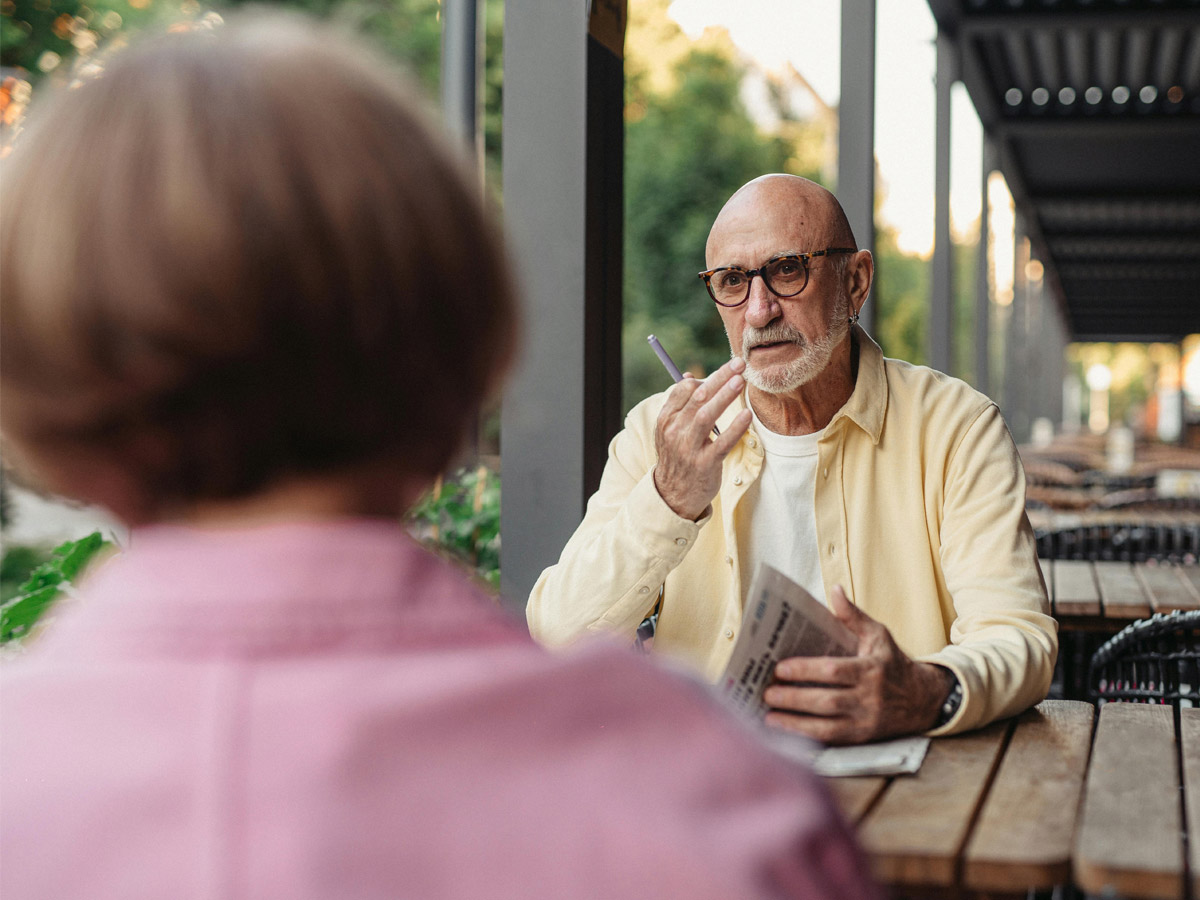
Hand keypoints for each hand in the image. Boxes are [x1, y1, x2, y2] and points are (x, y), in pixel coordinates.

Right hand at [652, 358, 751, 520]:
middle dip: (719, 378)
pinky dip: (735, 428)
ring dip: (724, 396)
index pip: (683, 390)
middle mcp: (674, 431)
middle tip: (739, 364)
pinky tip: (746, 415)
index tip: (727, 370)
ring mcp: (688, 448)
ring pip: (706, 415)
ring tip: (741, 381)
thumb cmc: (678, 458)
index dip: (706, 377)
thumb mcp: (670, 431)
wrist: (672, 496)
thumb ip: (680, 405)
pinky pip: (721, 442)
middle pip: (697, 397)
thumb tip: (690, 376)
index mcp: (666, 420)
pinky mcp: (704, 464)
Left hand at [761, 586, 953, 744]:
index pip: (834, 671)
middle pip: (828, 701)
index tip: (780, 668)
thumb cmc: (893, 663)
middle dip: (794, 699)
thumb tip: (834, 590)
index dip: (805, 670)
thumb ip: (853, 616)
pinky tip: (786, 732)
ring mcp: (867, 722)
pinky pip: (832, 742)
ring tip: (768, 716)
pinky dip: (807, 738)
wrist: (923, 700)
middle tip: (767, 692)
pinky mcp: (863, 739)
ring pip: (828, 727)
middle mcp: (870, 698)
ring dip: (795, 724)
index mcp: (871, 670)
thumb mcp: (878, 635)